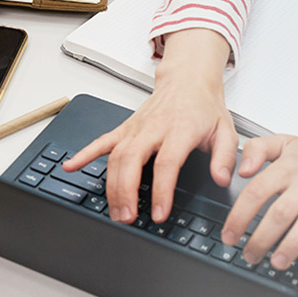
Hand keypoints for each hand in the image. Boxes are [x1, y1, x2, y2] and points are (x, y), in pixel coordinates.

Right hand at [59, 30, 235, 223]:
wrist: (188, 79)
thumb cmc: (204, 106)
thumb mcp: (226, 130)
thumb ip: (225, 157)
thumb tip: (222, 179)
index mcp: (180, 129)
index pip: (167, 163)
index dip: (160, 190)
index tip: (158, 212)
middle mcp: (154, 128)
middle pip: (132, 160)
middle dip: (125, 191)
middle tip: (127, 217)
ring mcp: (136, 128)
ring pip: (115, 156)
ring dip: (111, 185)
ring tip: (115, 211)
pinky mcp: (125, 127)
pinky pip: (101, 141)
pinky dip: (84, 154)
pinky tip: (71, 167)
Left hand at [221, 134, 297, 270]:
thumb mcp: (287, 142)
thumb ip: (258, 149)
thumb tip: (241, 170)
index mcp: (289, 167)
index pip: (257, 192)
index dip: (239, 217)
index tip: (230, 236)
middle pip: (279, 213)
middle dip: (260, 239)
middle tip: (250, 256)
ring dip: (291, 246)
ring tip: (277, 262)